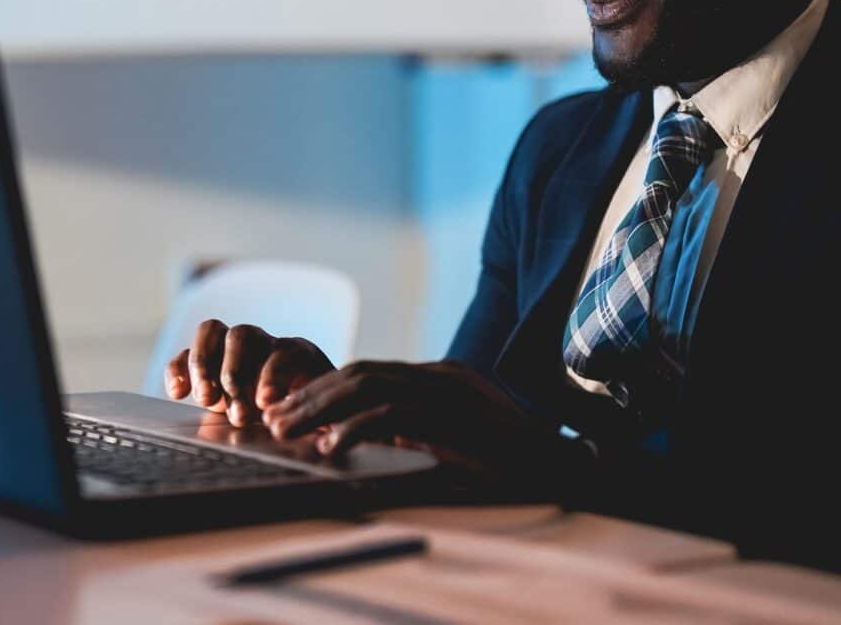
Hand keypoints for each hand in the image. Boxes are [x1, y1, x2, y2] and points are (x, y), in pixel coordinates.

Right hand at [165, 320, 334, 426]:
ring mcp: (232, 351)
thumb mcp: (328, 423)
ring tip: (206, 399)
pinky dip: (178, 368)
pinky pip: (186, 353)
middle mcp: (265, 344)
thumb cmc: (315, 423)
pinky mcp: (206, 364)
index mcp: (300, 355)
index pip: (285, 351)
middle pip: (244, 335)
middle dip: (236, 373)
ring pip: (212, 332)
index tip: (266, 404)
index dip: (274, 375)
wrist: (295, 422)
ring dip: (204, 364)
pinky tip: (178, 393)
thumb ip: (329, 426)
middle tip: (237, 414)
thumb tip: (332, 436)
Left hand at [260, 359, 569, 482]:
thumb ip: (410, 429)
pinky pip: (393, 413)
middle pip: (360, 372)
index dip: (323, 389)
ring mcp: (449, 390)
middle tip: (273, 417)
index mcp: (439, 376)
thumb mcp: (451, 439)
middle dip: (310, 394)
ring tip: (287, 429)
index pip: (369, 371)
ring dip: (320, 408)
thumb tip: (354, 436)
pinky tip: (332, 445)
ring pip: (368, 385)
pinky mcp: (455, 414)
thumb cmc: (510, 462)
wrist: (566, 469)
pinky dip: (355, 427)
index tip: (288, 409)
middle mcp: (441, 374)